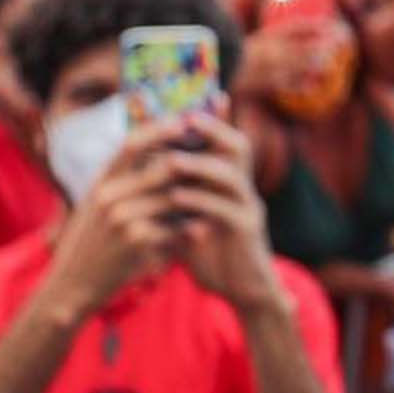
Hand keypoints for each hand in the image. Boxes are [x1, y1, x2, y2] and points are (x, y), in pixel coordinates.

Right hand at [39, 123, 208, 319]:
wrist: (72, 284)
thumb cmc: (89, 242)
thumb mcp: (95, 205)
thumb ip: (119, 180)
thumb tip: (150, 152)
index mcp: (102, 181)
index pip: (132, 143)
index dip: (160, 129)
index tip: (184, 120)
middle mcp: (110, 195)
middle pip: (162, 167)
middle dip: (192, 163)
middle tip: (215, 158)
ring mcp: (122, 218)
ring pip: (174, 198)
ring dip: (196, 197)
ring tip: (216, 193)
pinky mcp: (136, 243)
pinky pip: (174, 228)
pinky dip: (189, 227)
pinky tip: (203, 228)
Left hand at [167, 113, 290, 314]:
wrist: (241, 288)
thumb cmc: (211, 251)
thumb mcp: (192, 217)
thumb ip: (177, 195)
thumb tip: (145, 172)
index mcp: (231, 181)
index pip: (225, 140)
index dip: (213, 119)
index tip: (187, 104)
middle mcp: (243, 188)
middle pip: (238, 146)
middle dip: (213, 130)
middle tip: (185, 122)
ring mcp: (248, 208)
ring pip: (231, 176)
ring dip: (200, 166)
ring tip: (172, 162)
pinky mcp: (247, 231)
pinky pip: (226, 210)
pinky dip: (201, 202)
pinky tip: (178, 197)